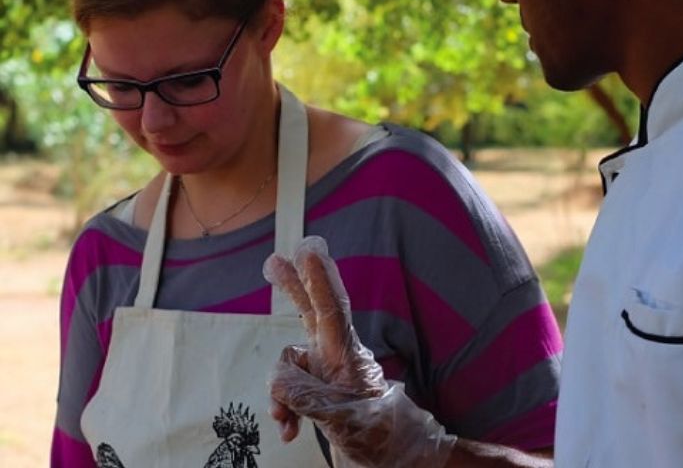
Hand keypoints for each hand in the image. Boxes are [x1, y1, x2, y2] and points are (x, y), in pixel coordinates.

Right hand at [263, 236, 456, 466]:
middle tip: (276, 262)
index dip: (319, 280)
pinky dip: (282, 408)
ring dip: (279, 393)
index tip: (311, 251)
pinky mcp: (318, 394)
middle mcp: (336, 359)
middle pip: (311, 314)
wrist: (391, 462)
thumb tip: (277, 381)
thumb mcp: (340, 416)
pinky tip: (288, 430)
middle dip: (294, 289)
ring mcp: (327, 376)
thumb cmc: (379, 438)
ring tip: (286, 421)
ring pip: (288, 366)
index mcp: (348, 355)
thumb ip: (305, 394)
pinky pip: (288, 391)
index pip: (332, 310)